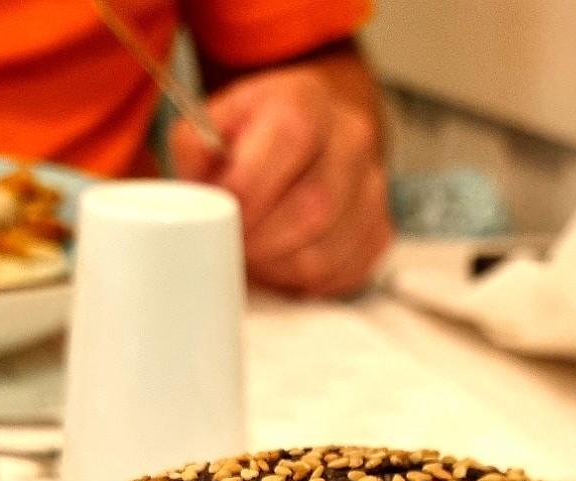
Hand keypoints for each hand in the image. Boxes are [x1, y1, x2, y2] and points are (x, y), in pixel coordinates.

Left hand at [170, 56, 390, 299]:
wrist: (317, 128)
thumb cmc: (259, 131)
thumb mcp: (217, 119)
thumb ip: (195, 146)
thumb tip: (197, 183)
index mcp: (306, 104)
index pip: (288, 145)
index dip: (247, 194)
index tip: (221, 214)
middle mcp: (350, 140)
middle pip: (313, 210)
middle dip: (261, 242)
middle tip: (234, 244)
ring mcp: (373, 188)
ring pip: (328, 253)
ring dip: (280, 268)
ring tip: (256, 255)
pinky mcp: (380, 229)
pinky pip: (345, 274)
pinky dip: (306, 281)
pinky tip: (285, 262)